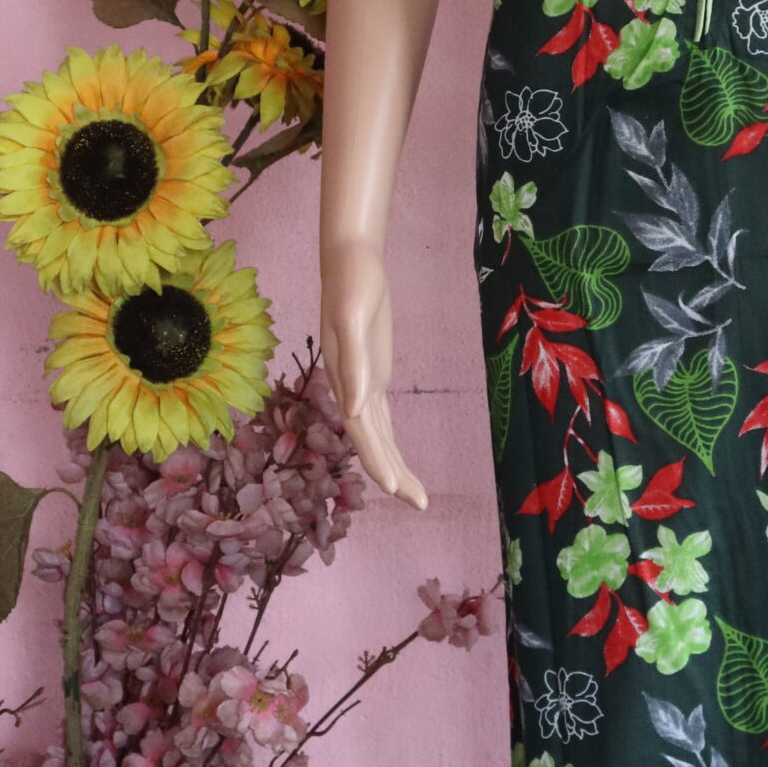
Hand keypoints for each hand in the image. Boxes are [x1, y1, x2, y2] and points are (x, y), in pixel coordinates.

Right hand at [319, 239, 429, 510]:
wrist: (349, 260)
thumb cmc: (351, 283)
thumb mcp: (351, 317)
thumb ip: (353, 364)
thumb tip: (355, 409)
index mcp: (347, 378)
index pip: (362, 432)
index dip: (377, 461)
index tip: (394, 491)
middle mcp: (352, 387)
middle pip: (372, 442)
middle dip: (393, 475)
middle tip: (420, 505)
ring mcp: (362, 382)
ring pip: (377, 435)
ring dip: (393, 465)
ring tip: (415, 496)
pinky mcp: (373, 372)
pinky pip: (380, 418)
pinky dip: (388, 442)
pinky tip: (397, 461)